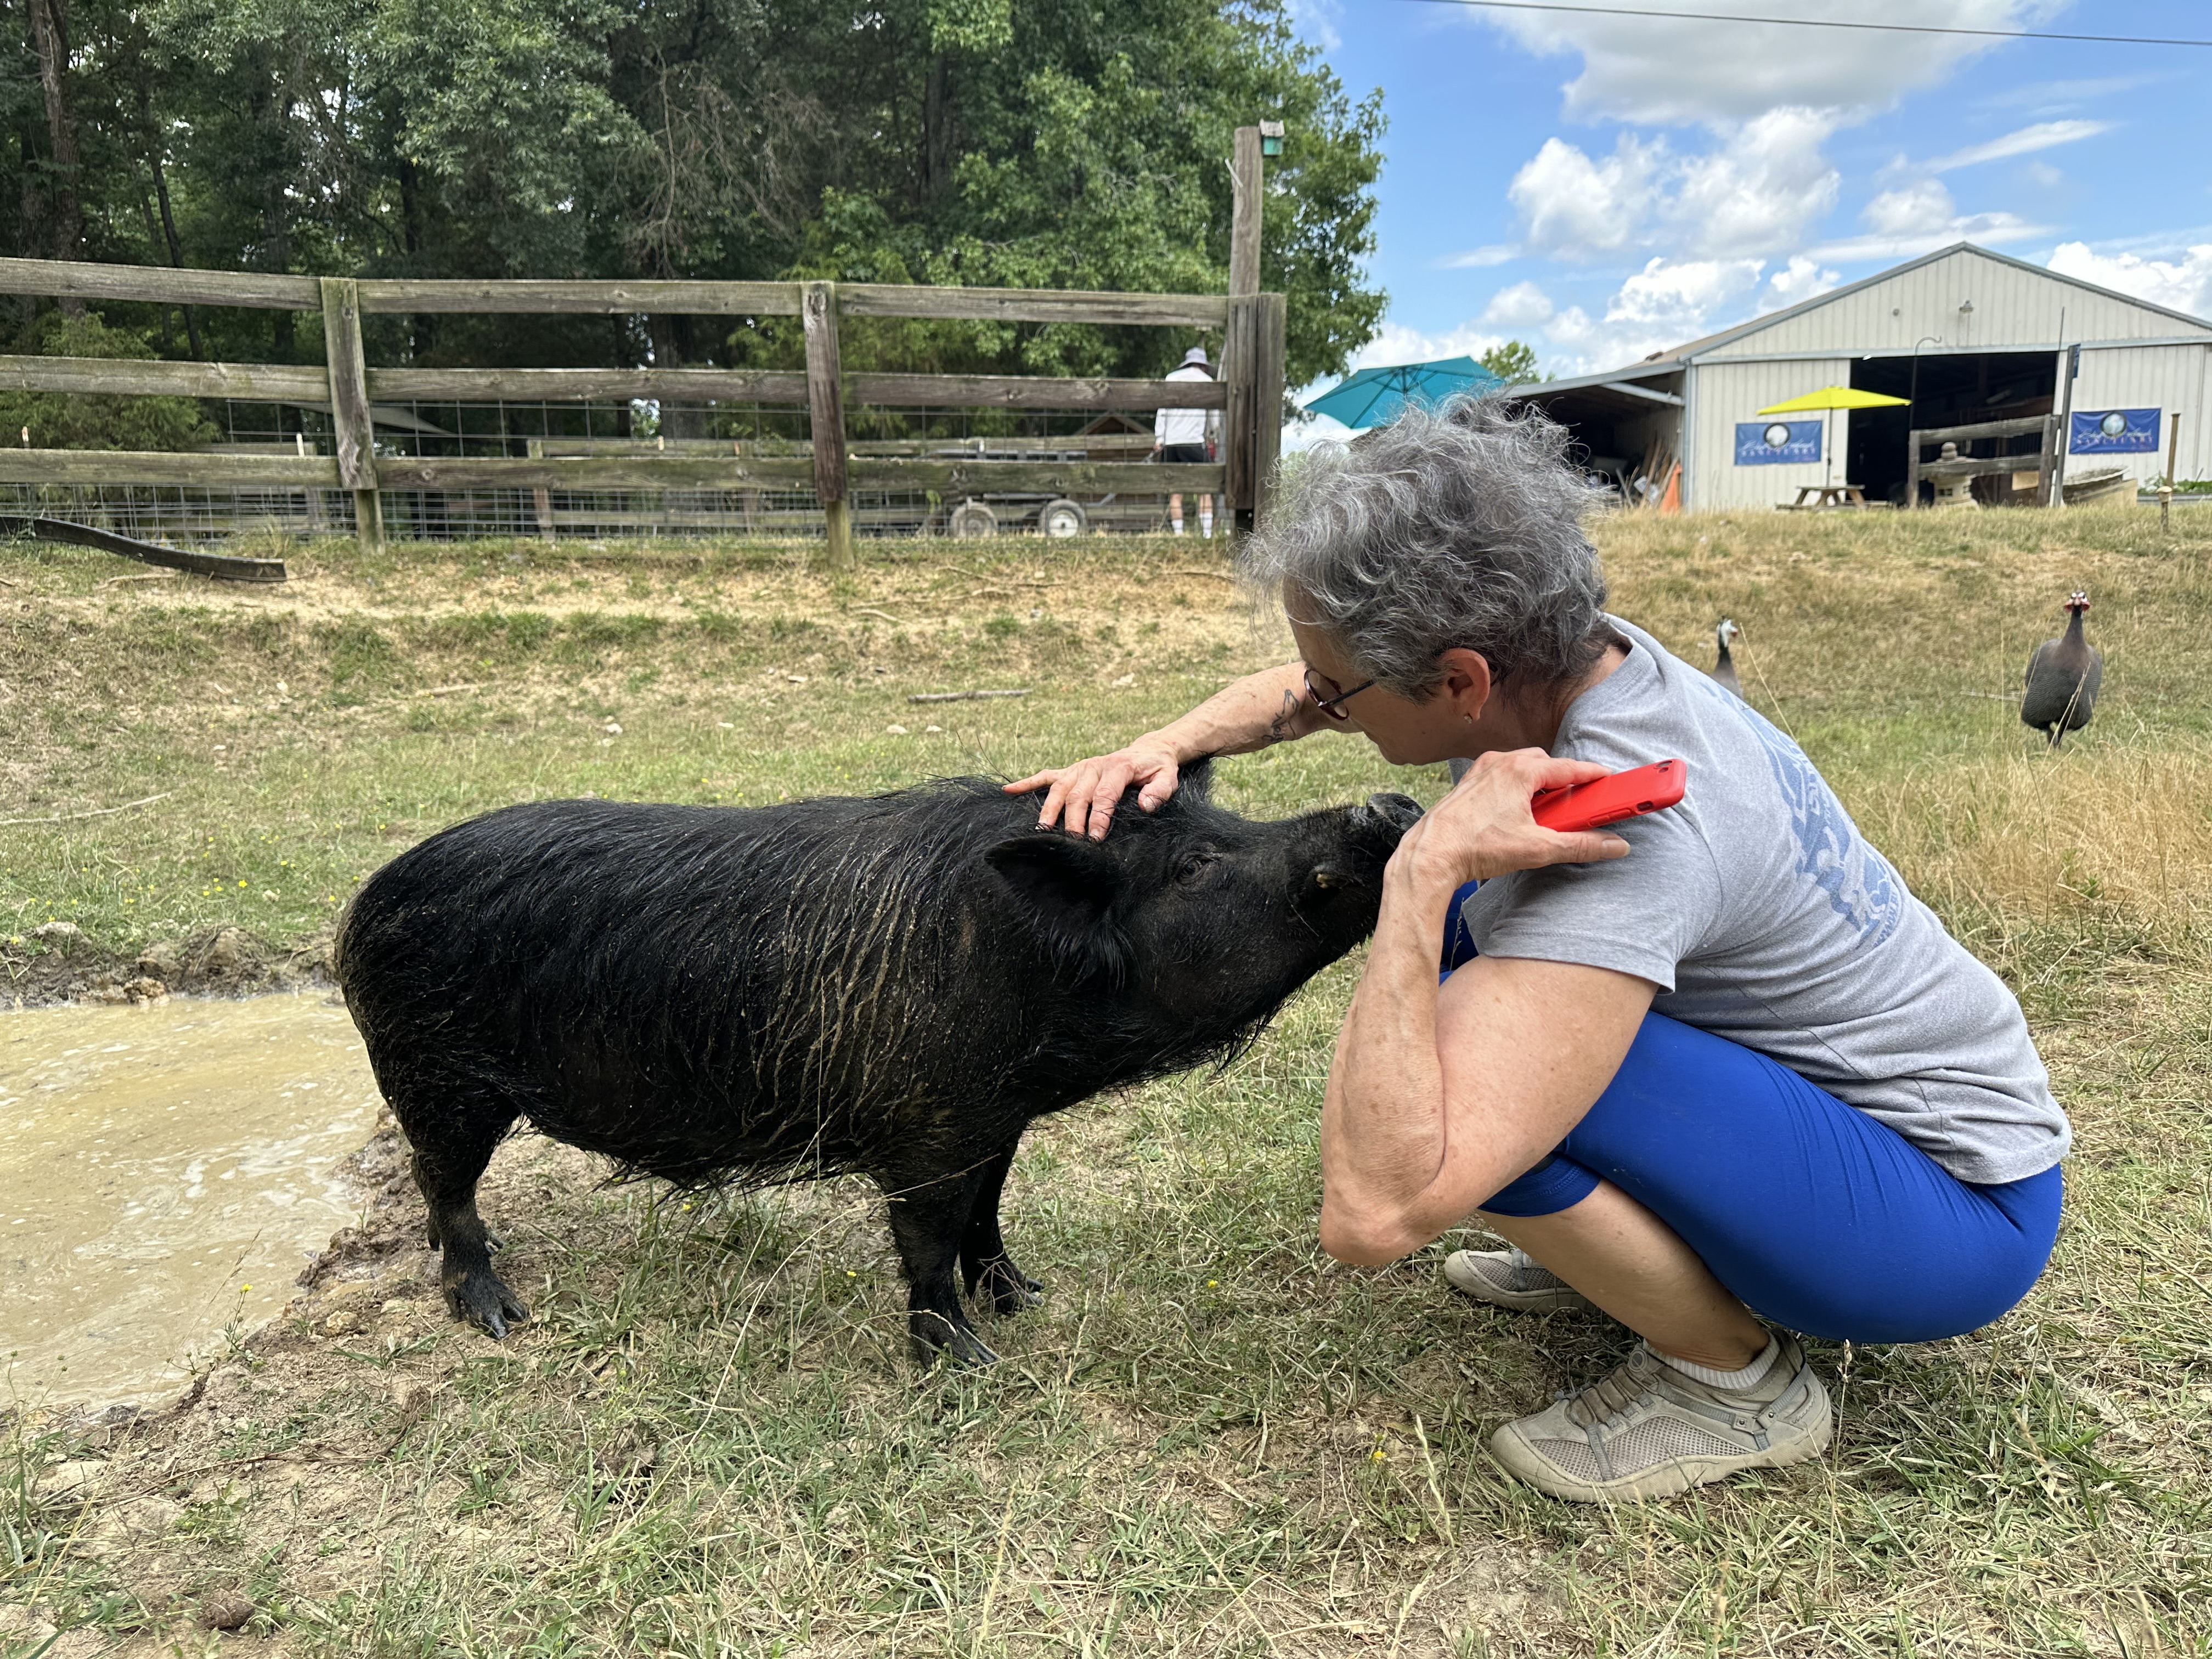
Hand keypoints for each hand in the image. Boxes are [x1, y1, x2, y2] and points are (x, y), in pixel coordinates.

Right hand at [1005, 738, 1181, 839]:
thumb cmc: (1157, 769)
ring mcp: (1080, 768)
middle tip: (1072, 843)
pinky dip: (1028, 782)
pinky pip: (1047, 775)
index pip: (1105, 794)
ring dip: (1050, 809)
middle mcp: (1095, 766)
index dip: (1099, 816)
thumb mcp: (1168, 778)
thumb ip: (1159, 791)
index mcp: (1118, 767)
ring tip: (1043, 829)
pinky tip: (1010, 791)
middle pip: (1079, 795)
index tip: (1095, 838)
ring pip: (1059, 788)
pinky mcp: (1072, 770)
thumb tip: (1146, 805)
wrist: (1148, 751)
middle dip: (1074, 820)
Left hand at [1391, 748, 1629, 890]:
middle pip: (1544, 763)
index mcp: (1520, 770)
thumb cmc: (1477, 846)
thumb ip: (1580, 845)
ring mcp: (1480, 772)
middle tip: (1577, 801)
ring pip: (1520, 768)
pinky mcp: (1467, 785)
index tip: (1609, 780)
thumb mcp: (1538, 849)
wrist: (1431, 855)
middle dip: (1563, 779)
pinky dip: (1515, 788)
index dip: (1593, 775)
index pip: (1569, 767)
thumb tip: (1613, 845)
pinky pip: (1500, 777)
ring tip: (1548, 811)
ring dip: (1537, 784)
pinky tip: (1517, 813)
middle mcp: (1499, 763)